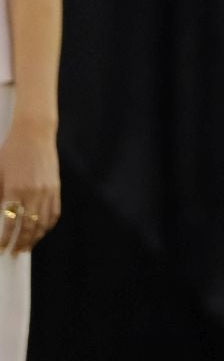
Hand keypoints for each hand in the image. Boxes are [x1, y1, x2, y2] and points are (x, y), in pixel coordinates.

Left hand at [0, 120, 59, 253]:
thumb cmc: (10, 151)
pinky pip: (54, 211)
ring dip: (36, 237)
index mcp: (15, 190)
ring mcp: (47, 190)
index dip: (5, 239)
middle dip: (21, 242)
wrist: (34, 134)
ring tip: (28, 246)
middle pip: (28, 226)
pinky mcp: (56, 187)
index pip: (10, 223)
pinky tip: (42, 230)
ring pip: (43, 222)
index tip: (1, 248)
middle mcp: (33, 193)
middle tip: (14, 252)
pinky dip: (48, 224)